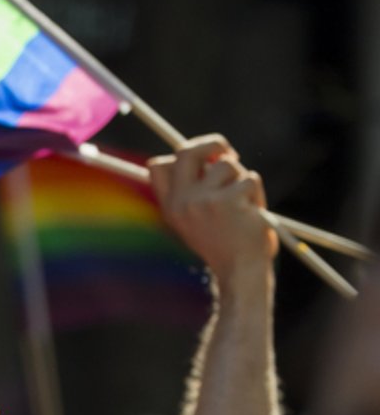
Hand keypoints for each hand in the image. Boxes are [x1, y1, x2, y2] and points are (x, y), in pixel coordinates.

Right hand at [148, 136, 275, 283]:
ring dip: (241, 177)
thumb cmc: (225, 244)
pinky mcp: (228, 200)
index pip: (157, 166)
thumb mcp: (197, 220)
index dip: (178, 156)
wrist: (240, 271)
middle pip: (186, 151)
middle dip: (211, 143)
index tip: (201, 159)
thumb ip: (195, 191)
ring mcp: (203, 200)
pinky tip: (253, 213)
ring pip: (227, 164)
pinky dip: (257, 193)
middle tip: (227, 151)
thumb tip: (212, 155)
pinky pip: (249, 179)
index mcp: (170, 206)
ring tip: (244, 202)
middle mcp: (182, 202)